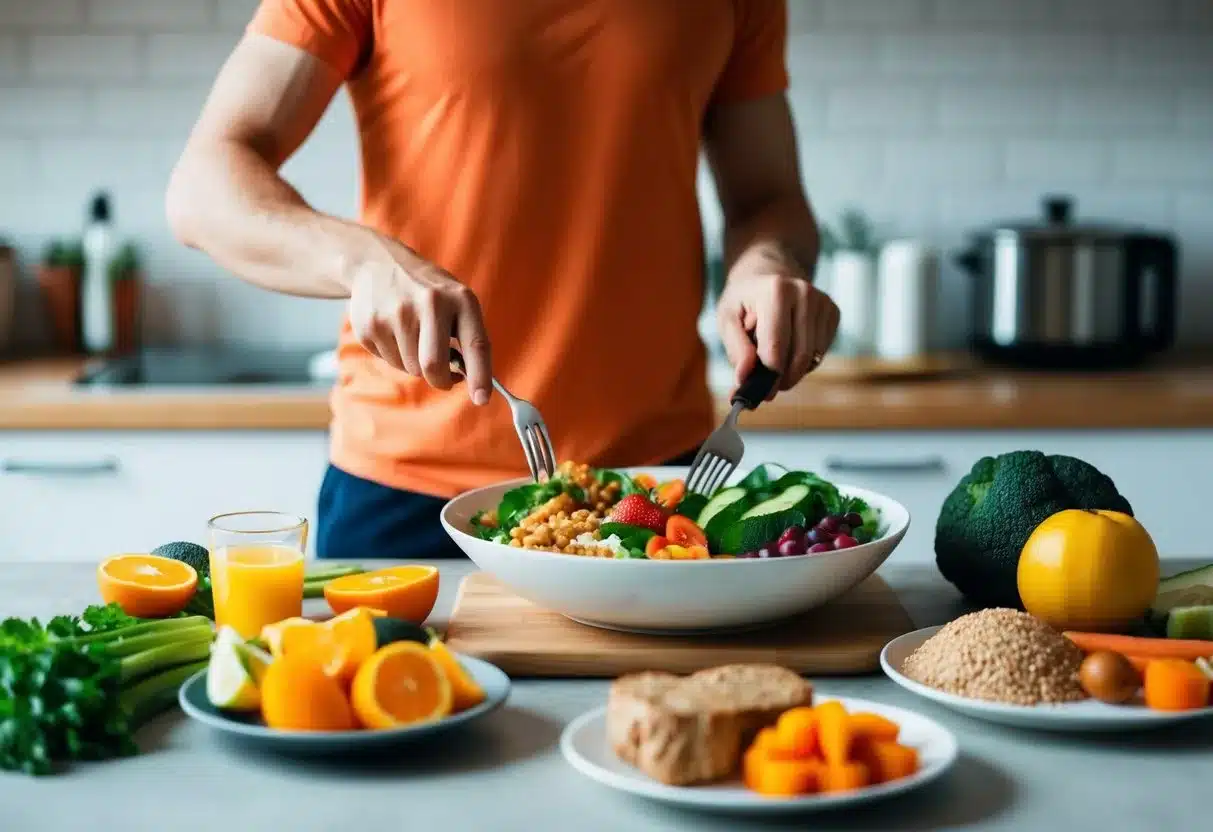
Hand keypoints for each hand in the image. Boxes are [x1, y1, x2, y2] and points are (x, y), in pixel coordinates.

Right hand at [347, 238, 491, 404]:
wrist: (378, 263)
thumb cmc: (428, 291)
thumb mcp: (456, 301)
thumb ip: (468, 338)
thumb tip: (473, 382)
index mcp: (459, 299)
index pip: (475, 344)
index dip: (480, 375)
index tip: (482, 399)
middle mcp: (429, 303)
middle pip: (434, 366)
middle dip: (441, 381)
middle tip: (444, 379)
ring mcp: (396, 314)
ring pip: (411, 368)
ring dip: (417, 365)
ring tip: (414, 337)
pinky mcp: (370, 325)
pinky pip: (390, 361)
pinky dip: (397, 356)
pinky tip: (394, 331)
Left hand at [716, 243, 838, 397]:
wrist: (769, 273)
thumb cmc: (744, 299)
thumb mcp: (727, 319)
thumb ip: (736, 350)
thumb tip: (744, 378)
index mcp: (776, 291)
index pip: (776, 348)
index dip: (766, 377)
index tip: (757, 391)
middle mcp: (804, 293)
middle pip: (799, 356)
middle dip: (782, 379)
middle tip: (767, 388)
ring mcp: (823, 301)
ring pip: (812, 358)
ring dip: (792, 370)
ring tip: (773, 359)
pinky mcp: (833, 311)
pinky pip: (821, 352)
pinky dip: (804, 360)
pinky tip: (790, 347)